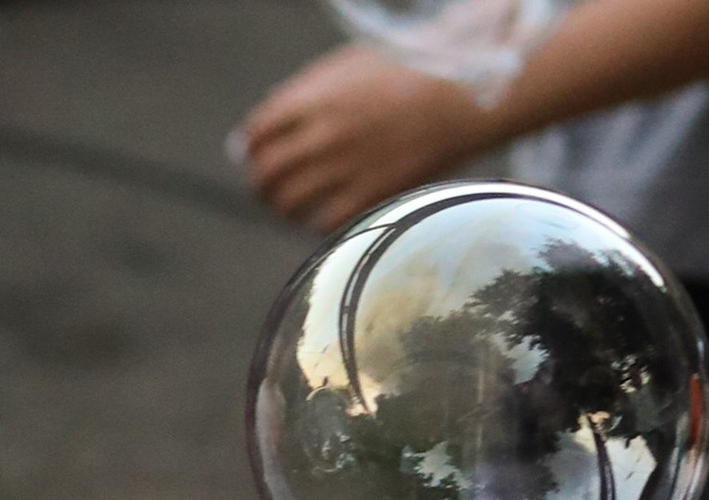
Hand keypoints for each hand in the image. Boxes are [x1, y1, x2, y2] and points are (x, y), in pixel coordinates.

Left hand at [238, 49, 494, 228]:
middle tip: (266, 187)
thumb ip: (301, 97)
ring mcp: (345, 167)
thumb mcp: (347, 68)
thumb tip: (252, 137)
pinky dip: (314, 222)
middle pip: (266, 171)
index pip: (257, 132)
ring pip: (287, 202)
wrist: (459, 93)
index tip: (253, 155)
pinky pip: (321, 223)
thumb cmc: (402, 75)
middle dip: (260, 182)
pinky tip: (320, 215)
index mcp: (315, 96)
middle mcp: (324, 133)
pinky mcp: (369, 195)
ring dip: (281, 207)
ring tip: (289, 206)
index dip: (249, 148)